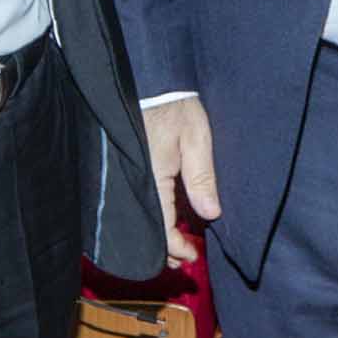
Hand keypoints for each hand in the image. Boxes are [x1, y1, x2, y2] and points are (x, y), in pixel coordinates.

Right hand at [144, 94, 220, 268]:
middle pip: (147, 228)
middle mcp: (136, 182)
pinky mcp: (127, 168)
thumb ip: (202, 177)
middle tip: (184, 255)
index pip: (161, 228)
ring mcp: (129, 175)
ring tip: (177, 241)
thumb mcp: (196, 139)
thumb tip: (211, 214)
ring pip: (142, 216)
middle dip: (165, 246)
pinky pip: (140, 198)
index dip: (176, 247)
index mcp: (153, 179)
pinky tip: (167, 215)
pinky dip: (153, 213)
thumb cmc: (174, 105)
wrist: (148, 80)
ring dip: (158, 231)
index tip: (191, 256)